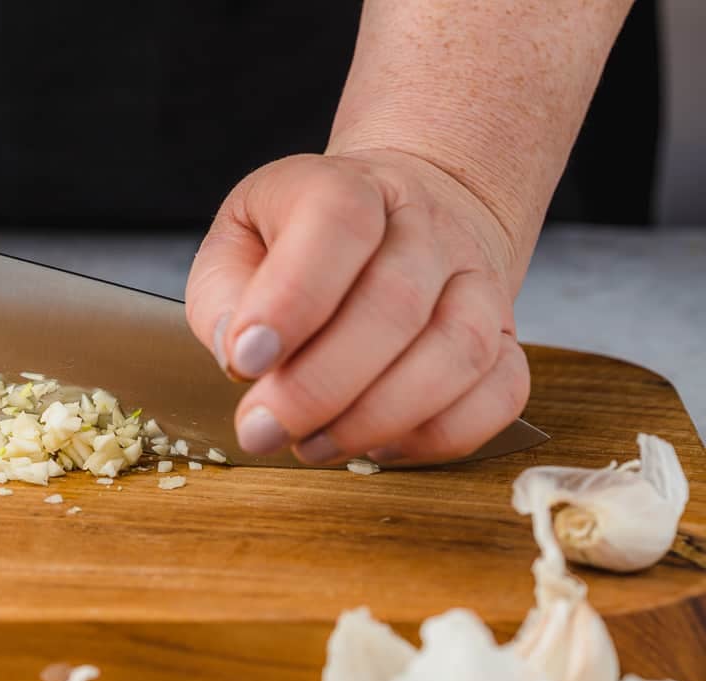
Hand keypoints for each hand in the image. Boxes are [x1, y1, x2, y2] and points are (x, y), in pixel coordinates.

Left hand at [186, 150, 529, 465]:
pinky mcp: (505, 338)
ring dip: (376, 418)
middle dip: (319, 386)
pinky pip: (501, 393)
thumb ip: (224, 295)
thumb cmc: (296, 245)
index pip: (338, 220)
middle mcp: (425, 226)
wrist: (395, 222)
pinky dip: (438, 436)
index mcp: (347, 186)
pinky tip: (378, 446)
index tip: (245, 361)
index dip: (291, 297)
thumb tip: (240, 355)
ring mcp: (476, 281)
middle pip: (395, 302)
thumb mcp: (237, 244)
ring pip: (457, 353)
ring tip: (312, 444)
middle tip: (263, 429)